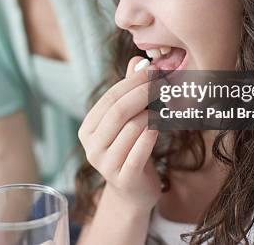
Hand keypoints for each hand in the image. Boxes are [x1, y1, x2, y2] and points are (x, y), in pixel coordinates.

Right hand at [78, 57, 161, 211]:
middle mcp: (91, 147)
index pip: (110, 98)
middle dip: (143, 93)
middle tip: (163, 83)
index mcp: (87, 129)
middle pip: (118, 112)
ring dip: (152, 114)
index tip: (152, 70)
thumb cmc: (130, 149)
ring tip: (166, 107)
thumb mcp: (126, 121)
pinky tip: (162, 125)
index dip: (132, 82)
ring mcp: (106, 165)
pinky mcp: (124, 179)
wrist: (133, 192)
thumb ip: (128, 92)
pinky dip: (152, 134)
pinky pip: (140, 151)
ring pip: (132, 129)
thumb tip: (138, 61)